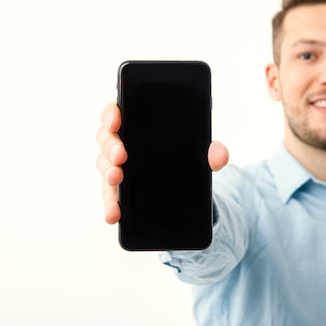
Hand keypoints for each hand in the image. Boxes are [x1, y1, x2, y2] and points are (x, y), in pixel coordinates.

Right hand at [95, 102, 229, 224]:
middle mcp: (122, 143)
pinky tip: (114, 215)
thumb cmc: (183, 157)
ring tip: (117, 179)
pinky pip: (110, 196)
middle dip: (111, 146)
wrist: (185, 187)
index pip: (116, 111)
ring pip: (104, 165)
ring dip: (108, 172)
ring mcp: (118, 166)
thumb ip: (212, 152)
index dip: (112, 113)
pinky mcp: (119, 190)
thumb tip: (220, 155)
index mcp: (137, 124)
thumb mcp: (200, 152)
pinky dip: (110, 205)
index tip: (116, 121)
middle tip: (122, 155)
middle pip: (106, 138)